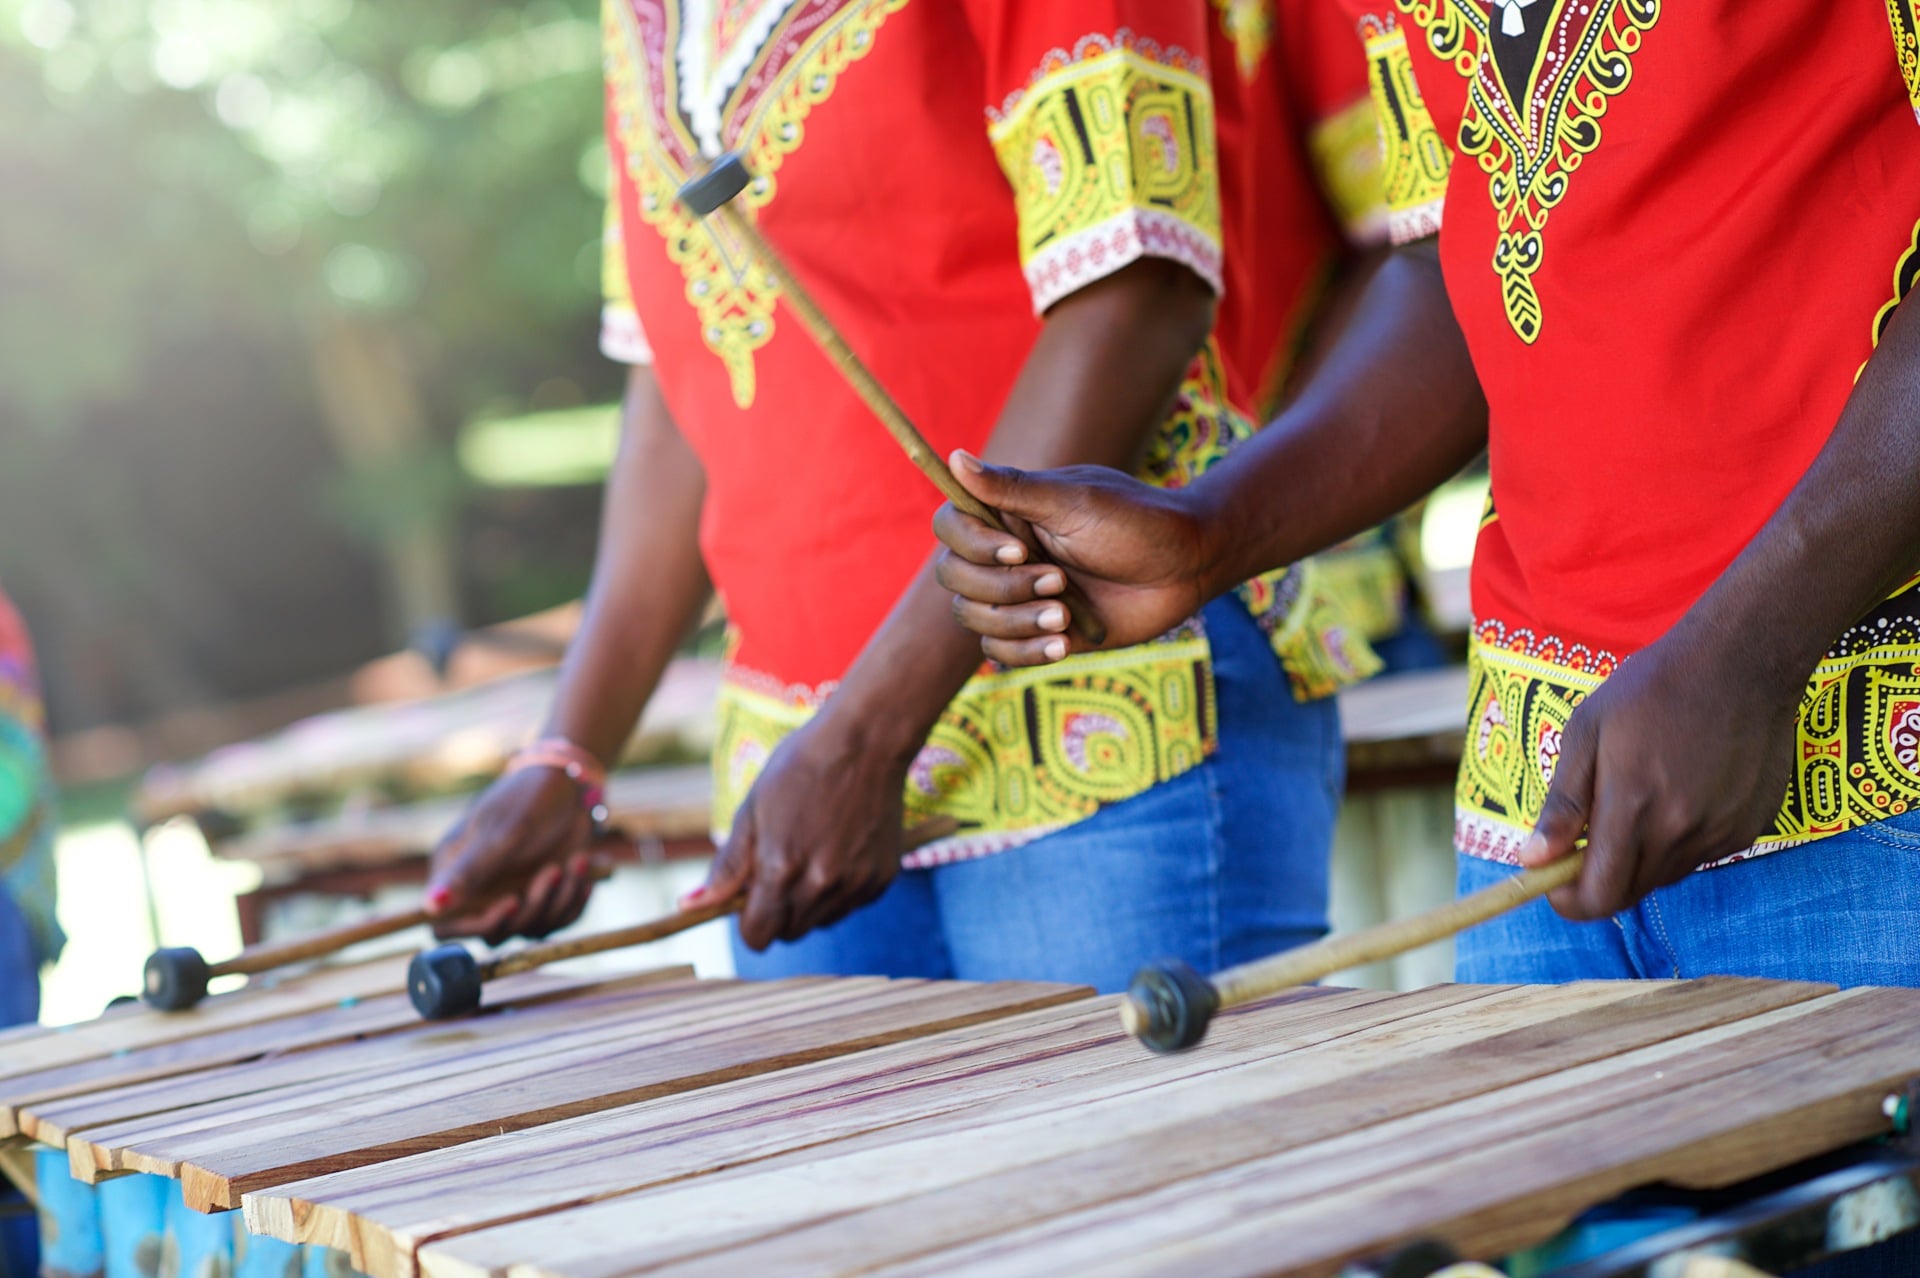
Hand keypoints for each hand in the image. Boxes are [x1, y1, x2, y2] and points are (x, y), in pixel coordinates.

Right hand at [426, 767, 600, 943]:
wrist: (571, 785)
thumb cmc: (527, 799)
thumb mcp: (499, 834)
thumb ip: (466, 872)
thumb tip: (430, 906)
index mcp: (455, 873)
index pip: (446, 925)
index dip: (475, 927)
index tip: (511, 903)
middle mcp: (480, 891)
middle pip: (494, 933)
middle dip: (531, 908)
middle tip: (553, 870)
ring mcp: (513, 895)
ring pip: (530, 929)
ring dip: (558, 900)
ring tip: (573, 861)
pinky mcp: (543, 897)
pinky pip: (558, 921)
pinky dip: (574, 900)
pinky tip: (583, 868)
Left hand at [682, 711, 910, 950]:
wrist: (866, 741)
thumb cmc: (802, 766)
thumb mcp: (752, 810)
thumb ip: (726, 866)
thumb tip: (691, 905)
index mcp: (781, 870)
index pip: (757, 936)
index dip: (749, 921)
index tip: (752, 898)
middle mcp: (820, 886)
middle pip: (790, 933)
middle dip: (779, 911)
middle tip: (783, 866)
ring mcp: (855, 884)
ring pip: (822, 922)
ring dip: (811, 902)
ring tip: (814, 852)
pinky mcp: (881, 879)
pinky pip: (851, 904)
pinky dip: (841, 889)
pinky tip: (841, 848)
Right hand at [931, 451, 1219, 665]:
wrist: (1186, 567)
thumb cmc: (1137, 522)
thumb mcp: (1075, 501)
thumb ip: (1012, 488)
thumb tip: (955, 457)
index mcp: (1008, 514)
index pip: (950, 528)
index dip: (973, 544)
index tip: (1020, 548)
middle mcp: (1005, 553)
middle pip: (955, 578)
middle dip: (1002, 587)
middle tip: (1059, 580)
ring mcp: (1020, 596)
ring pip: (974, 619)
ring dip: (1016, 622)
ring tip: (1065, 615)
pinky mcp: (1039, 633)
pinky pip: (1000, 653)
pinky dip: (1026, 652)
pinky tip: (1064, 644)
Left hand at [1518, 629, 1803, 919]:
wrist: (1741, 661)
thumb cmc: (1650, 689)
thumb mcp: (1586, 732)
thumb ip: (1562, 803)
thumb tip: (1531, 860)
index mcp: (1632, 808)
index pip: (1599, 897)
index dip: (1570, 901)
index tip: (1554, 882)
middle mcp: (1680, 832)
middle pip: (1630, 892)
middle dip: (1600, 875)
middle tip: (1588, 833)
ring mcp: (1720, 833)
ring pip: (1665, 875)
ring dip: (1640, 857)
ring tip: (1639, 796)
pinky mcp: (1748, 828)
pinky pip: (1700, 855)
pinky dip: (1679, 840)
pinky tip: (1680, 792)